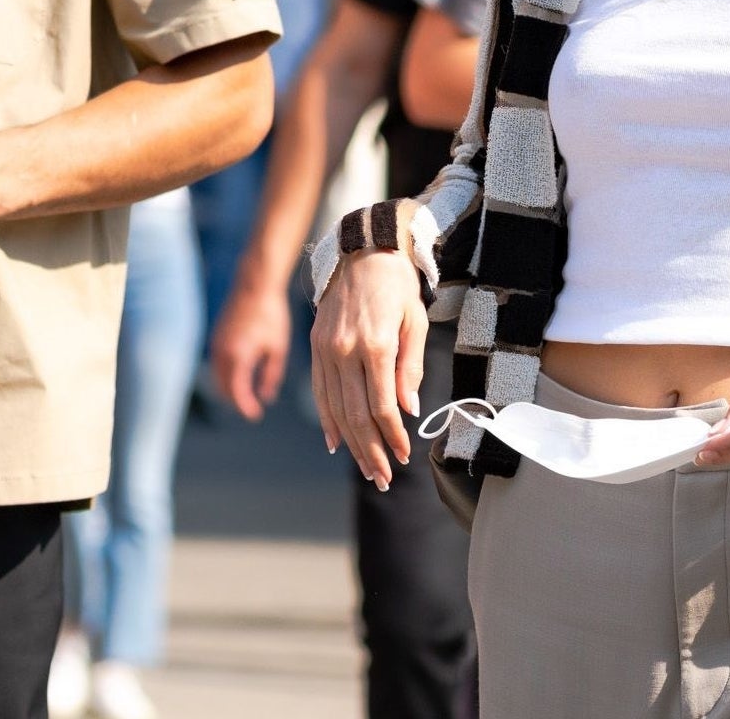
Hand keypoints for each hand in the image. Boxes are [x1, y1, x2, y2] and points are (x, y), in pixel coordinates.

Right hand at [212, 280, 292, 421]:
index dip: (245, 407)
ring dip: (230, 388)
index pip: (236, 392)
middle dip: (236, 400)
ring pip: (218, 377)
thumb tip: (266, 397)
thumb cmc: (271, 313)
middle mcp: (221, 352)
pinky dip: (226, 374)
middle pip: (223, 388)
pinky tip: (242, 373)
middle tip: (252, 408)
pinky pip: (217, 364)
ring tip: (248, 394)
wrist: (255, 284)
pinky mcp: (215, 336)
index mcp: (237, 356)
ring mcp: (215, 344)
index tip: (256, 415)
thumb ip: (271, 375)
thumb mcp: (277, 347)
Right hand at [310, 249, 426, 489]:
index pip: (382, 405)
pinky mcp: (315, 346)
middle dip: (370, 451)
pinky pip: (319, 391)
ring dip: (350, 443)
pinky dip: (327, 420)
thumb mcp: (414, 321)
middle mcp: (344, 350)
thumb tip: (408, 410)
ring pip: (335, 408)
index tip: (403, 456)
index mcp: (374, 344)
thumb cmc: (396, 286)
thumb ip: (411, 367)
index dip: (392, 436)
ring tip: (366, 468)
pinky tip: (336, 442)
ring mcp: (325, 349)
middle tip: (383, 478)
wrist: (362, 251)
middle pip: (355, 414)